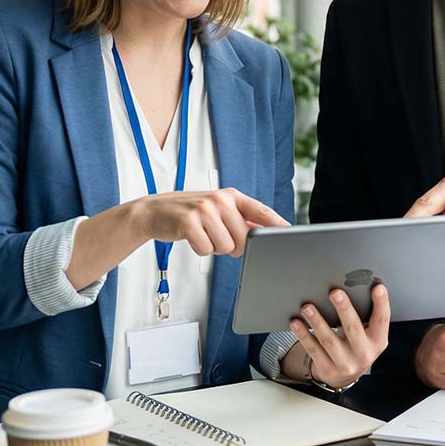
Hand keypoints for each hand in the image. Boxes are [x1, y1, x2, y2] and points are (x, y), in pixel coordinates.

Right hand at [135, 187, 287, 256]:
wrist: (155, 211)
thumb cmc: (191, 213)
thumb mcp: (217, 209)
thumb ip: (240, 218)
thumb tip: (264, 233)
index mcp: (230, 195)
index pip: (260, 209)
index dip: (276, 222)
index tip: (289, 231)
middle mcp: (220, 199)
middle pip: (244, 238)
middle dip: (234, 246)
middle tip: (218, 237)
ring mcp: (204, 209)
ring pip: (226, 246)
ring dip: (215, 248)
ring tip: (204, 235)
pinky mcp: (189, 222)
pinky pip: (207, 249)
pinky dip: (201, 249)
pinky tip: (192, 238)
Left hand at [287, 283, 390, 389]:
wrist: (346, 377)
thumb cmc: (357, 346)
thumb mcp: (368, 335)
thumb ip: (365, 317)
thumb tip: (352, 287)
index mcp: (378, 341)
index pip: (382, 320)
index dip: (382, 303)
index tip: (378, 287)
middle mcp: (364, 354)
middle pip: (353, 328)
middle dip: (344, 309)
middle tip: (335, 293)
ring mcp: (345, 364)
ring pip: (329, 340)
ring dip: (317, 321)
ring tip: (307, 307)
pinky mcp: (328, 369)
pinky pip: (313, 349)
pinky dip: (303, 335)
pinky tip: (296, 323)